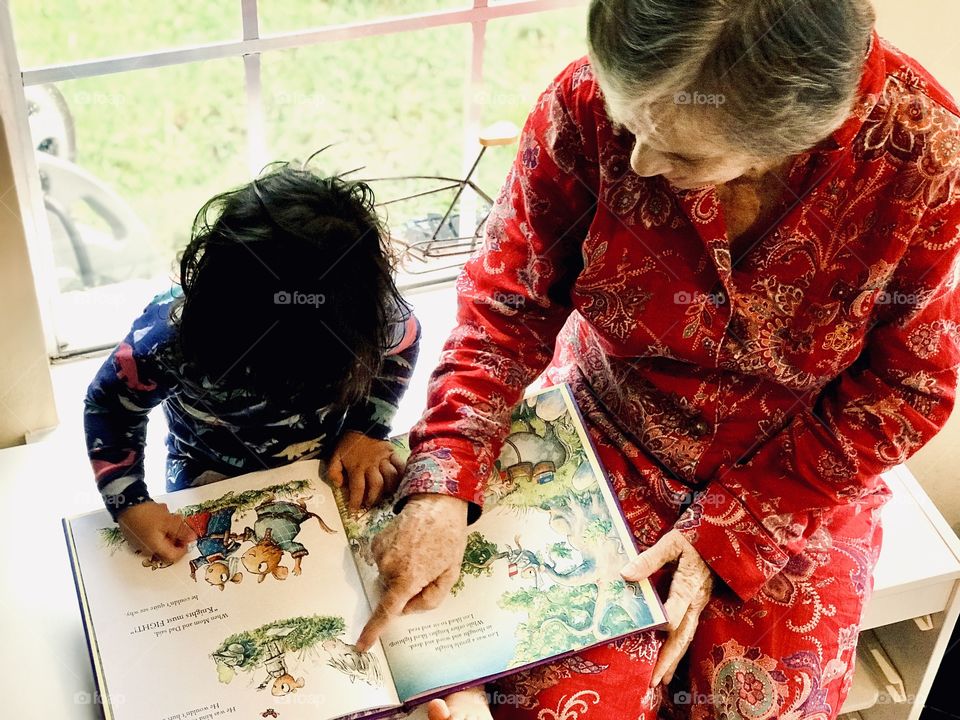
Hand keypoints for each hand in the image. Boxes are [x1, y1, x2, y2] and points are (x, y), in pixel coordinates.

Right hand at [118, 501, 196, 563]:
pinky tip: (158, 512)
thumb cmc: (146, 514)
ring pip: (161, 536)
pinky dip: (159, 523)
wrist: (125, 504)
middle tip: (176, 519)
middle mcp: (147, 548)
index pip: (174, 556)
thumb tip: (193, 539)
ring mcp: (141, 541)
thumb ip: (182, 531)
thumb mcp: (169, 521)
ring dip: (167, 525)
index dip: (184, 547)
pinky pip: (153, 532)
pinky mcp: (137, 534)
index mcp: (155, 548)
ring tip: (165, 512)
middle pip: (168, 544)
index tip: (188, 536)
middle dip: (175, 531)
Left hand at [327, 431, 404, 511]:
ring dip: (389, 489)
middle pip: (376, 485)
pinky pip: (400, 465)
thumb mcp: (335, 456)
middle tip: (369, 505)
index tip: (354, 512)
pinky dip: (402, 474)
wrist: (362, 424)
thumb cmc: (348, 443)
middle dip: (373, 498)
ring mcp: (384, 459)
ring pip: (390, 477)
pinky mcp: (392, 453)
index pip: (358, 488)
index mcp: (357, 467)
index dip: (356, 502)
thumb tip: (339, 485)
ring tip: (386, 496)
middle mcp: (372, 465)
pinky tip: (402, 482)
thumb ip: (334, 471)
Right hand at [356, 493, 468, 650]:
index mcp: (408, 579)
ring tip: (419, 551)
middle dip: (407, 588)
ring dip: (401, 571)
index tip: (361, 645)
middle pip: (392, 593)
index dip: (373, 630)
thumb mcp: (450, 573)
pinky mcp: (375, 542)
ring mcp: (380, 553)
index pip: (386, 612)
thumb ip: (431, 599)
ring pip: (387, 576)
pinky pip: (382, 561)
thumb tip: (407, 609)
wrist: (436, 503)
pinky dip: (394, 558)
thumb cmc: (449, 538)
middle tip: (427, 567)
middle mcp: (389, 567)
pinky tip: (408, 544)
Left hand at [621, 529, 713, 686]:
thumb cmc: (693, 538)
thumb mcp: (671, 542)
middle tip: (655, 681)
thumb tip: (626, 574)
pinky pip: (687, 631)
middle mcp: (695, 601)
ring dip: (673, 659)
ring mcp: (697, 605)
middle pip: (683, 635)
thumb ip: (650, 559)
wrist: (717, 538)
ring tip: (661, 680)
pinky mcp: (695, 606)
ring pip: (686, 638)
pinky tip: (669, 660)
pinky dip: (677, 648)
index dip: (666, 619)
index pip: (677, 609)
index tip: (656, 628)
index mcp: (689, 584)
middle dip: (670, 659)